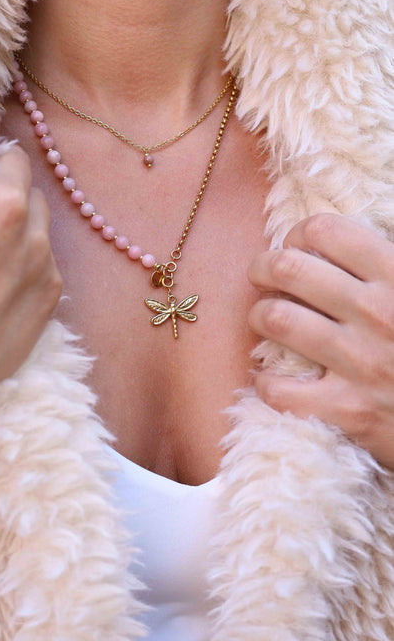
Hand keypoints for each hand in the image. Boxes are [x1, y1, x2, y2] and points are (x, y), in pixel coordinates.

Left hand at [247, 213, 393, 468]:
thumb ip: (385, 260)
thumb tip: (334, 237)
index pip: (324, 230)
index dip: (298, 234)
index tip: (296, 247)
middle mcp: (377, 313)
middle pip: (287, 268)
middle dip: (263, 268)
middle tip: (262, 277)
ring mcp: (361, 363)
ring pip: (274, 318)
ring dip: (260, 315)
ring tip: (265, 319)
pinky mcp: (347, 410)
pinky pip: (277, 388)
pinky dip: (266, 381)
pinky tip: (274, 377)